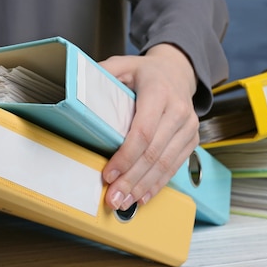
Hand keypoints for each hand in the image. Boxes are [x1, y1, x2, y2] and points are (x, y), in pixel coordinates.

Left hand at [99, 43, 199, 210]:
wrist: (177, 71)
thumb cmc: (145, 72)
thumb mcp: (122, 64)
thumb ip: (101, 73)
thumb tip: (75, 87)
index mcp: (159, 92)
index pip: (142, 131)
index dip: (125, 156)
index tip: (108, 173)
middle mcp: (178, 110)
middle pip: (153, 153)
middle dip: (131, 179)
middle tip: (113, 198)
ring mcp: (188, 127)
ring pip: (165, 164)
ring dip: (143, 187)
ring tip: (124, 202)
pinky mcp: (191, 139)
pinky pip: (174, 167)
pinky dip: (157, 184)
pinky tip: (142, 197)